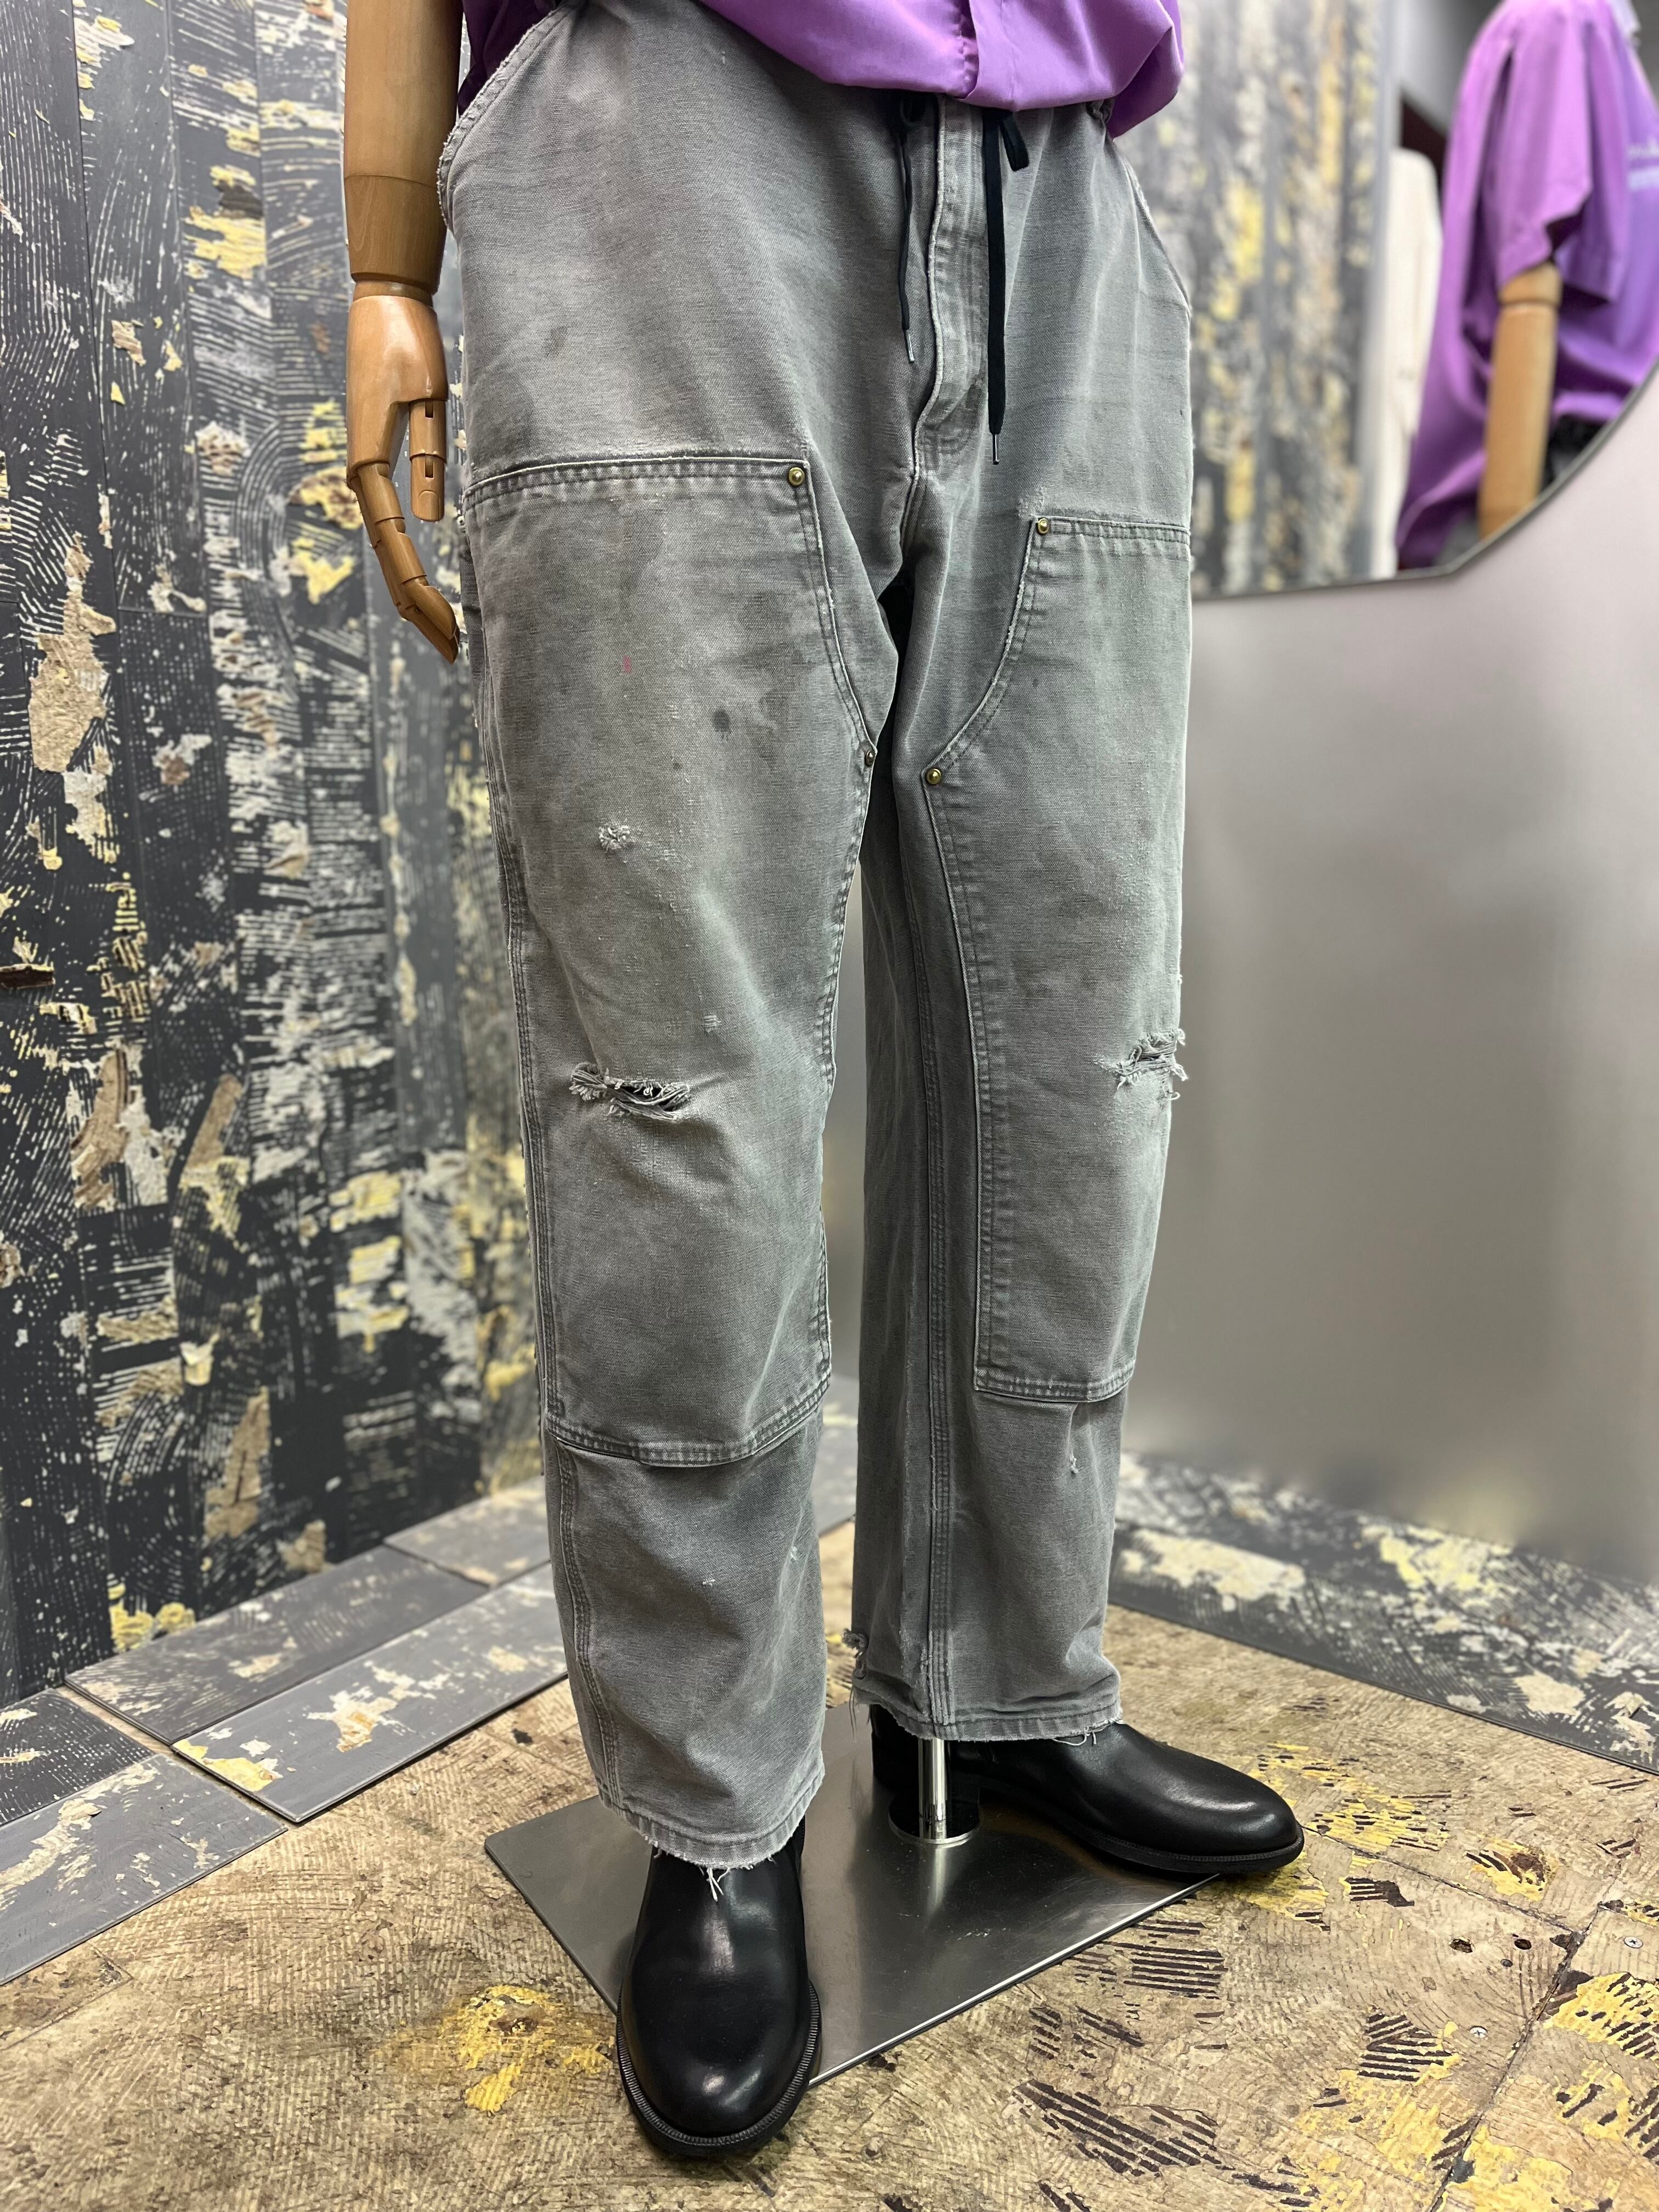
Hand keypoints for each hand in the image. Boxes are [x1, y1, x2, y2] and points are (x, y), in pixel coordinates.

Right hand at [346, 284, 458, 660]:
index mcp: (369, 468)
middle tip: (454, 651)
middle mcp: (363, 478)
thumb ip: (427, 458)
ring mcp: (368, 473)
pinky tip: (426, 584)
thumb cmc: (407, 344)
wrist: (384, 304)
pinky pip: (392, 528)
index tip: (451, 631)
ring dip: (413, 593)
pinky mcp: (379, 463)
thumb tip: (430, 520)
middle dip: (419, 610)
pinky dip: (410, 563)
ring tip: (444, 631)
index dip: (423, 596)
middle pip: (389, 563)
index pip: (398, 550)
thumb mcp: (426, 400)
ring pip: (388, 551)